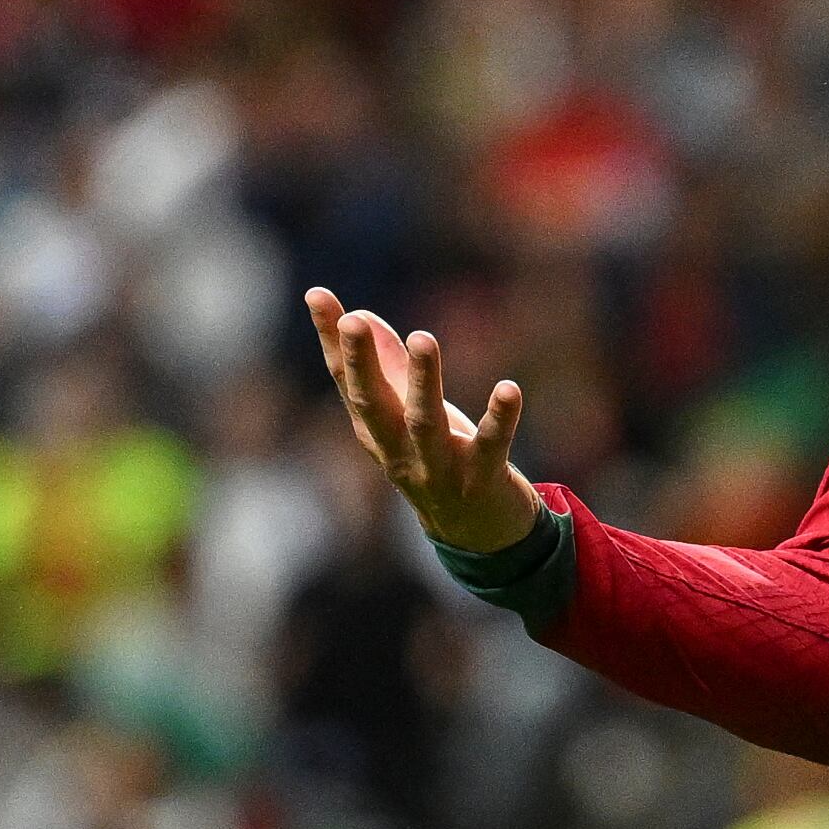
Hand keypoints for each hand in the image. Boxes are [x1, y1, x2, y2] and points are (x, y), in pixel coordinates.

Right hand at [305, 287, 543, 554]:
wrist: (478, 533)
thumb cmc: (440, 459)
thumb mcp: (409, 414)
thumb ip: (389, 368)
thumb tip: (362, 315)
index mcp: (377, 431)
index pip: (348, 381)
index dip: (333, 339)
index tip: (318, 294)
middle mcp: (399, 451)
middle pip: (373, 405)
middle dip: (361, 363)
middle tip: (354, 320)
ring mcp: (439, 469)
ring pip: (425, 424)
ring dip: (425, 381)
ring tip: (424, 337)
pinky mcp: (482, 480)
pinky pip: (491, 447)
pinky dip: (500, 419)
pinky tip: (510, 389)